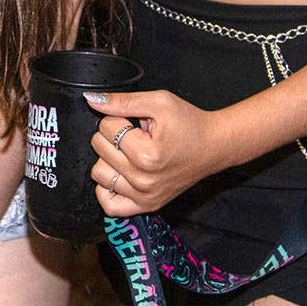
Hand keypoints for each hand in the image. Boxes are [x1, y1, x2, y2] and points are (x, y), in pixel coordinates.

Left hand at [87, 88, 226, 215]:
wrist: (214, 146)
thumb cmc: (190, 124)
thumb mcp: (159, 102)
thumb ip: (123, 101)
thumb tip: (92, 100)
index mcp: (146, 154)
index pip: (106, 127)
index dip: (118, 117)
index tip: (136, 121)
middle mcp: (143, 180)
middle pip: (99, 148)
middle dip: (113, 135)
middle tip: (134, 134)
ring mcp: (144, 196)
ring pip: (98, 173)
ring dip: (109, 159)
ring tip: (129, 152)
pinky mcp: (146, 205)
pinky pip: (109, 204)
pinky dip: (107, 188)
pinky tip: (120, 173)